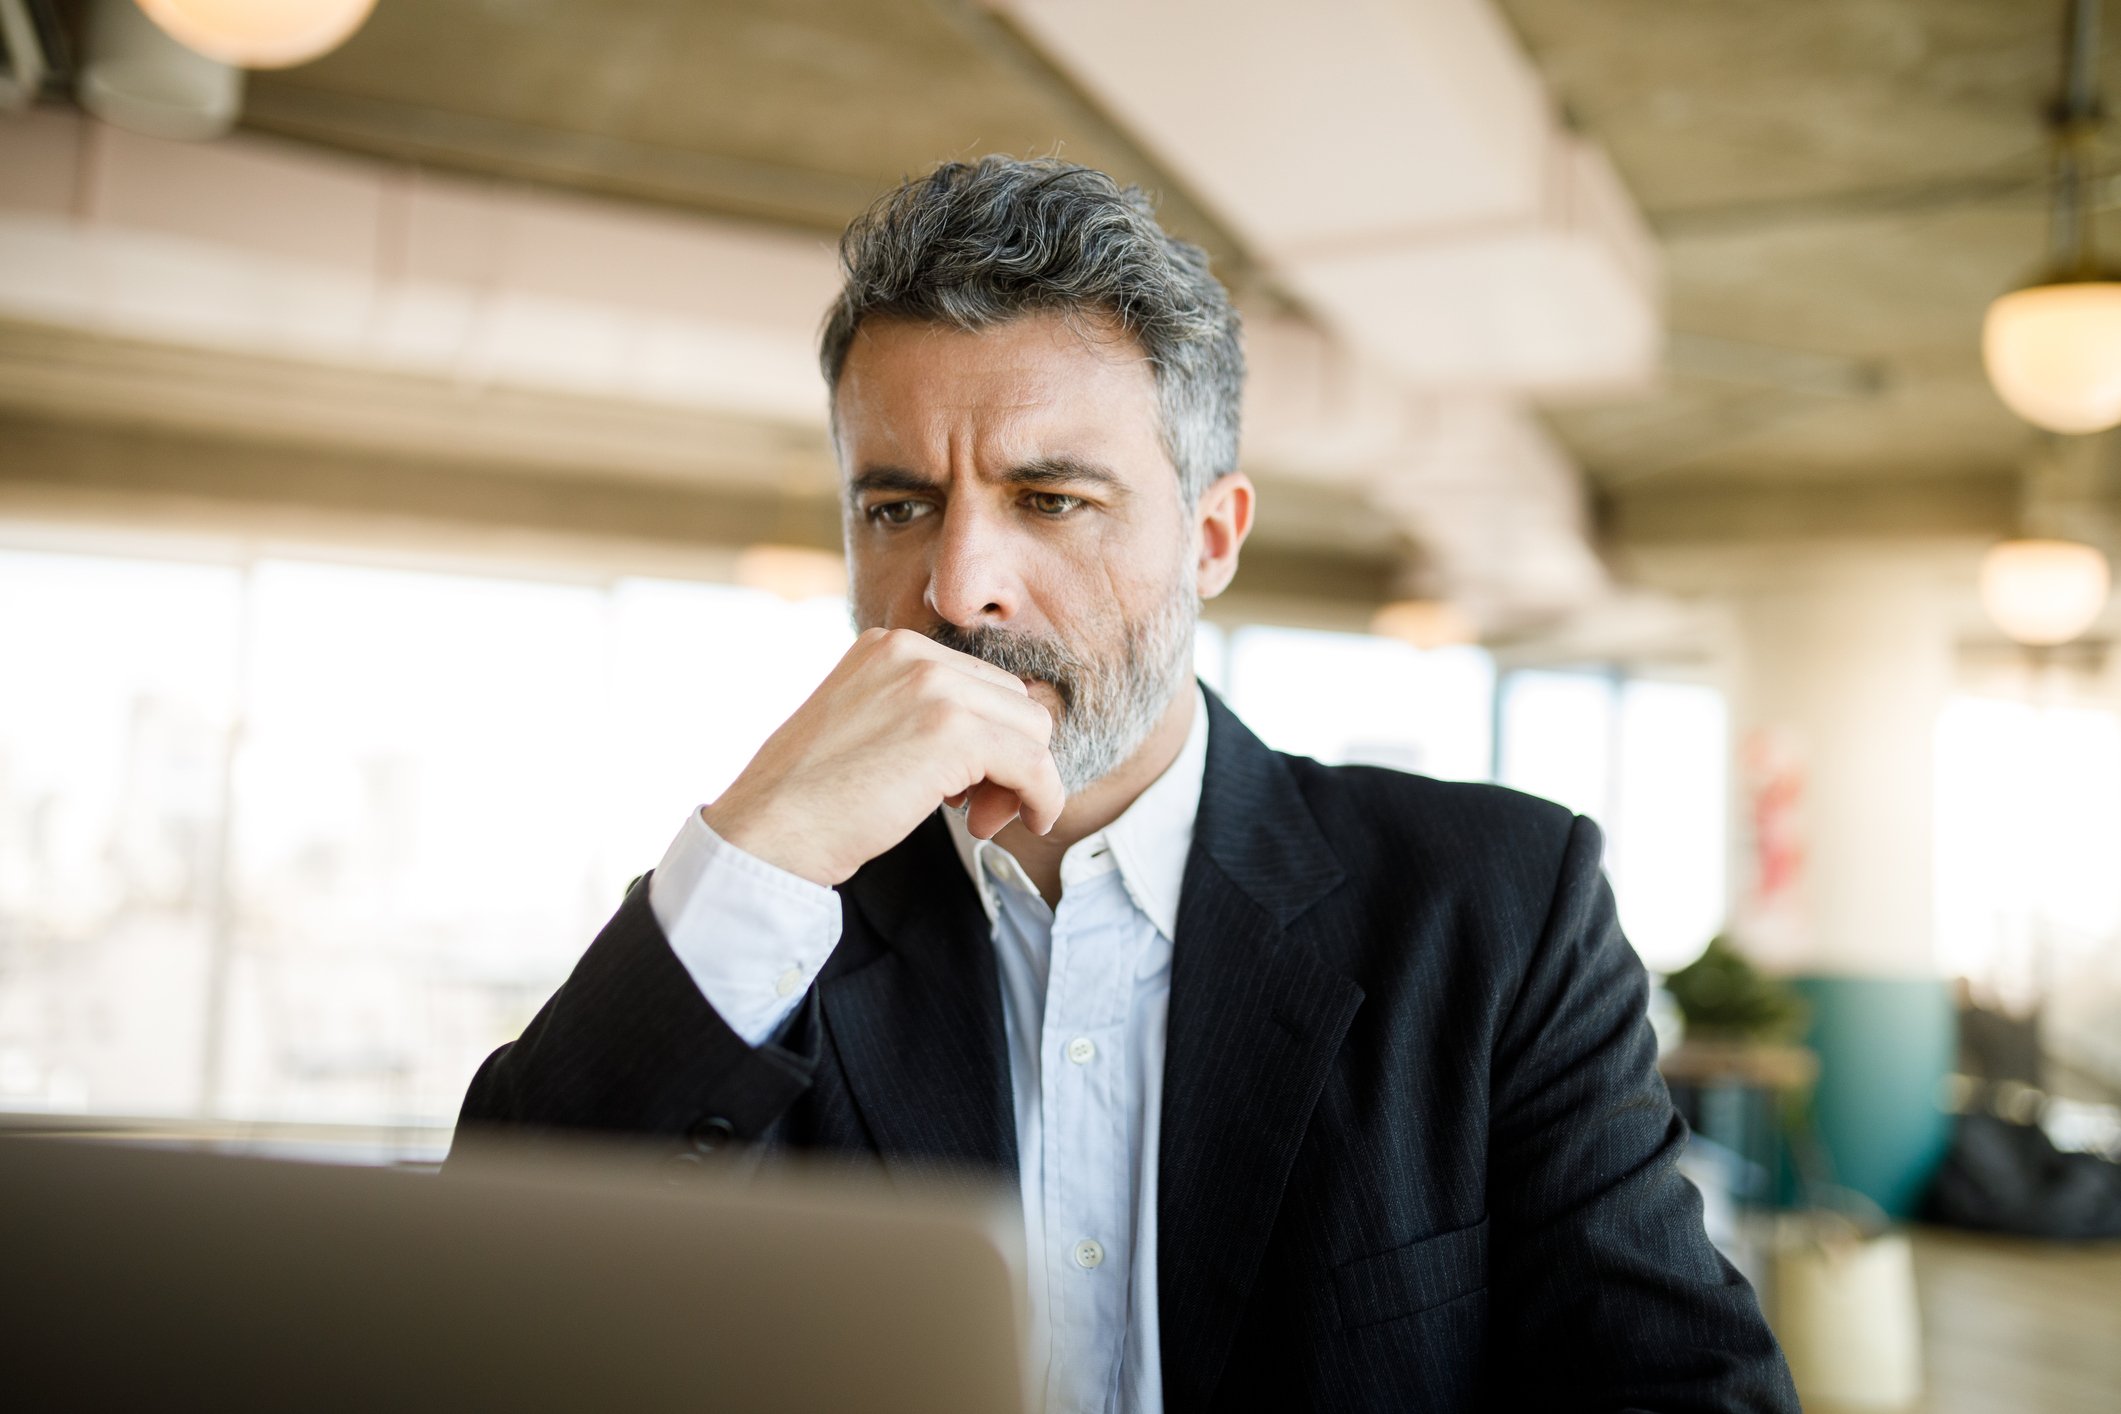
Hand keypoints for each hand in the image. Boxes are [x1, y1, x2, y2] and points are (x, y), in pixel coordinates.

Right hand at [702, 628, 1063, 885]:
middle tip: (975, 810)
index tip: (966, 786)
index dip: (988, 738)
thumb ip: (920, 713)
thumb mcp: (867, 726)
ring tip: (979, 821)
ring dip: (1022, 781)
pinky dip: (1044, 797)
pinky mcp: (952, 732)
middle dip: (1008, 758)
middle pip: (1013, 700)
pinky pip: (1033, 764)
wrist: (768, 830)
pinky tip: (1029, 824)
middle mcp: (913, 653)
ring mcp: (933, 687)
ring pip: (1032, 729)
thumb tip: (1005, 736)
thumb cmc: (813, 796)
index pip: (982, 682)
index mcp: (890, 646)